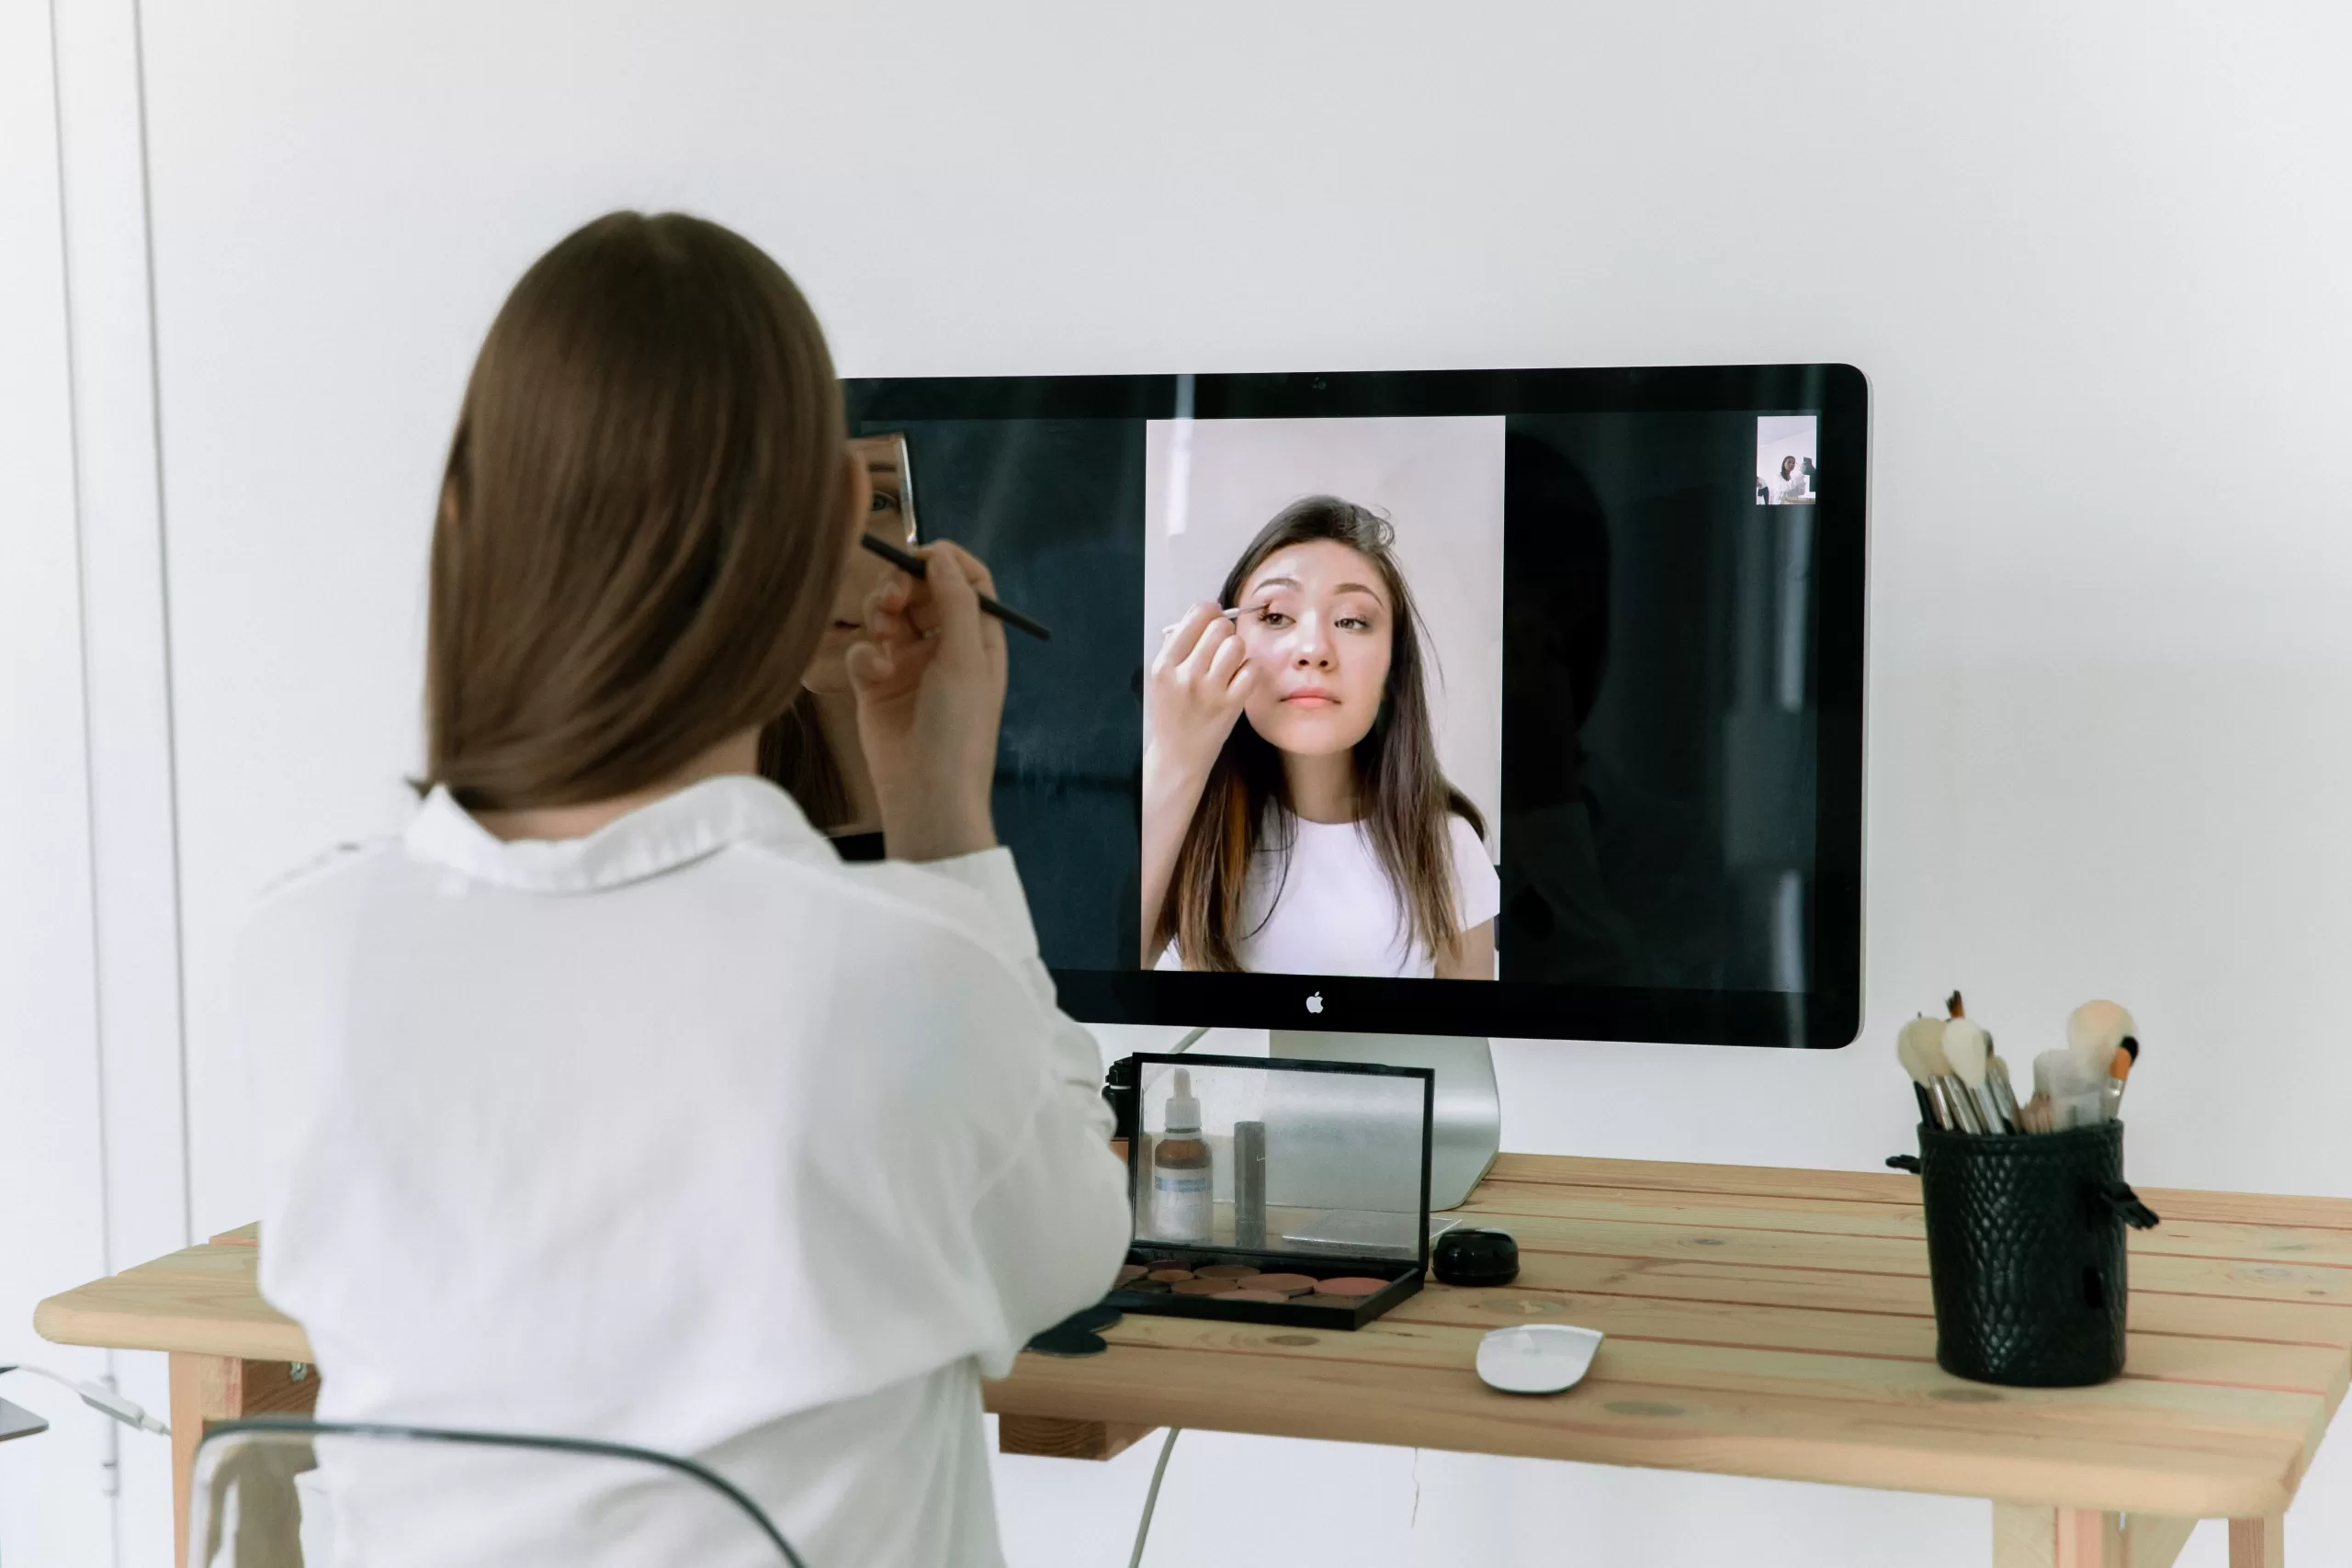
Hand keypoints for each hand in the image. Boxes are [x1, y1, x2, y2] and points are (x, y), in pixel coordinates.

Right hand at [847, 541, 1007, 861]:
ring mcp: (908, 664)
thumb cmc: (959, 729)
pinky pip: (863, 649)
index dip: (945, 562)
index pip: (968, 581)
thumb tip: (941, 555)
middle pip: (921, 591)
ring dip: (879, 612)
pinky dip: (864, 654)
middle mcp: (944, 646)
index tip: (920, 556)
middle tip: (890, 597)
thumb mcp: (966, 660)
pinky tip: (873, 675)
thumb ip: (955, 603)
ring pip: (887, 613)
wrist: (926, 793)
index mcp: (978, 638)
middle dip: (903, 585)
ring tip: (880, 631)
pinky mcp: (875, 684)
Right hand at [1137, 604, 1253, 956]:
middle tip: (1221, 649)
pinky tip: (1239, 681)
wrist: (1179, 759)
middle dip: (1224, 633)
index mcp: (1164, 665)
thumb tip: (1206, 612)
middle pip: (1220, 628)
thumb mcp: (1163, 678)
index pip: (1197, 616)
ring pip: (1237, 646)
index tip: (1212, 620)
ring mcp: (1210, 691)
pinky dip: (1249, 672)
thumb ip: (1180, 645)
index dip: (1210, 614)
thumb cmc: (1172, 715)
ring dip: (1238, 651)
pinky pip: (1251, 669)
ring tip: (1229, 666)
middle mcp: (1185, 675)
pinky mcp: (1232, 705)